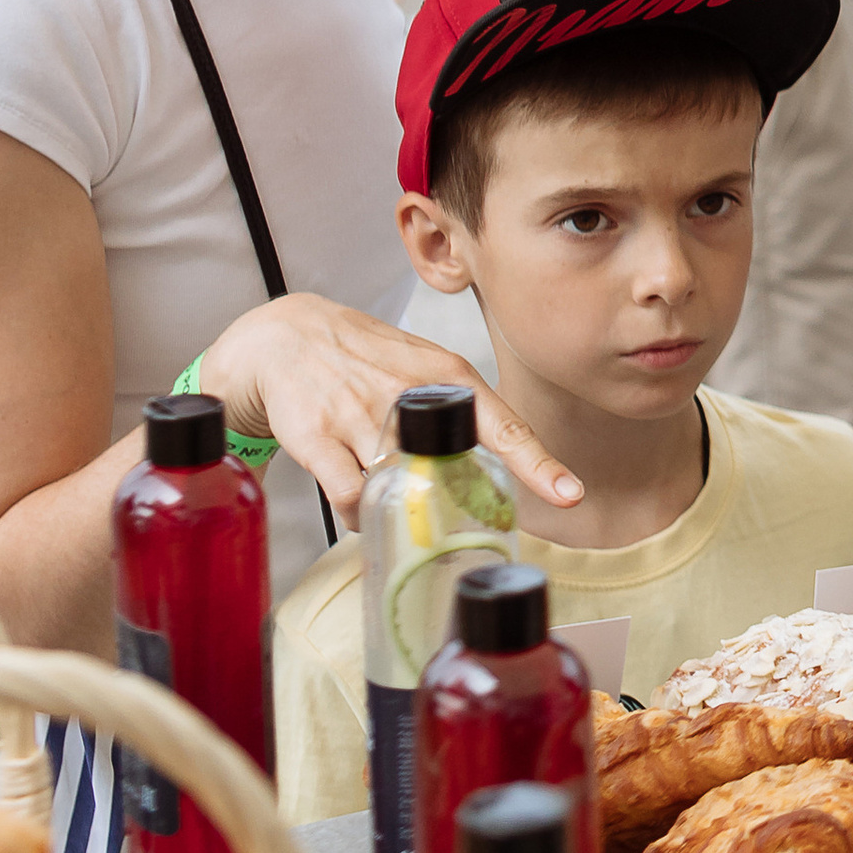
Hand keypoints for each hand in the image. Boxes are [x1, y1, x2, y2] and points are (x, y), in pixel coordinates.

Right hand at [198, 297, 582, 527]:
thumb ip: (461, 408)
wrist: (283, 336)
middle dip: (456, 500)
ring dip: (400, 510)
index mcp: (444, 374)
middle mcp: (405, 392)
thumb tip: (508, 456)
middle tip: (452, 516)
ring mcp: (358, 414)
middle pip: (449, 467)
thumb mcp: (422, 364)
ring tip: (392, 500)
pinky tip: (361, 507)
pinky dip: (359, 514)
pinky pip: (349, 497)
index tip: (570, 495)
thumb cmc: (362, 356)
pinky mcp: (316, 436)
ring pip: (397, 490)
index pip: (503, 424)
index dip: (539, 465)